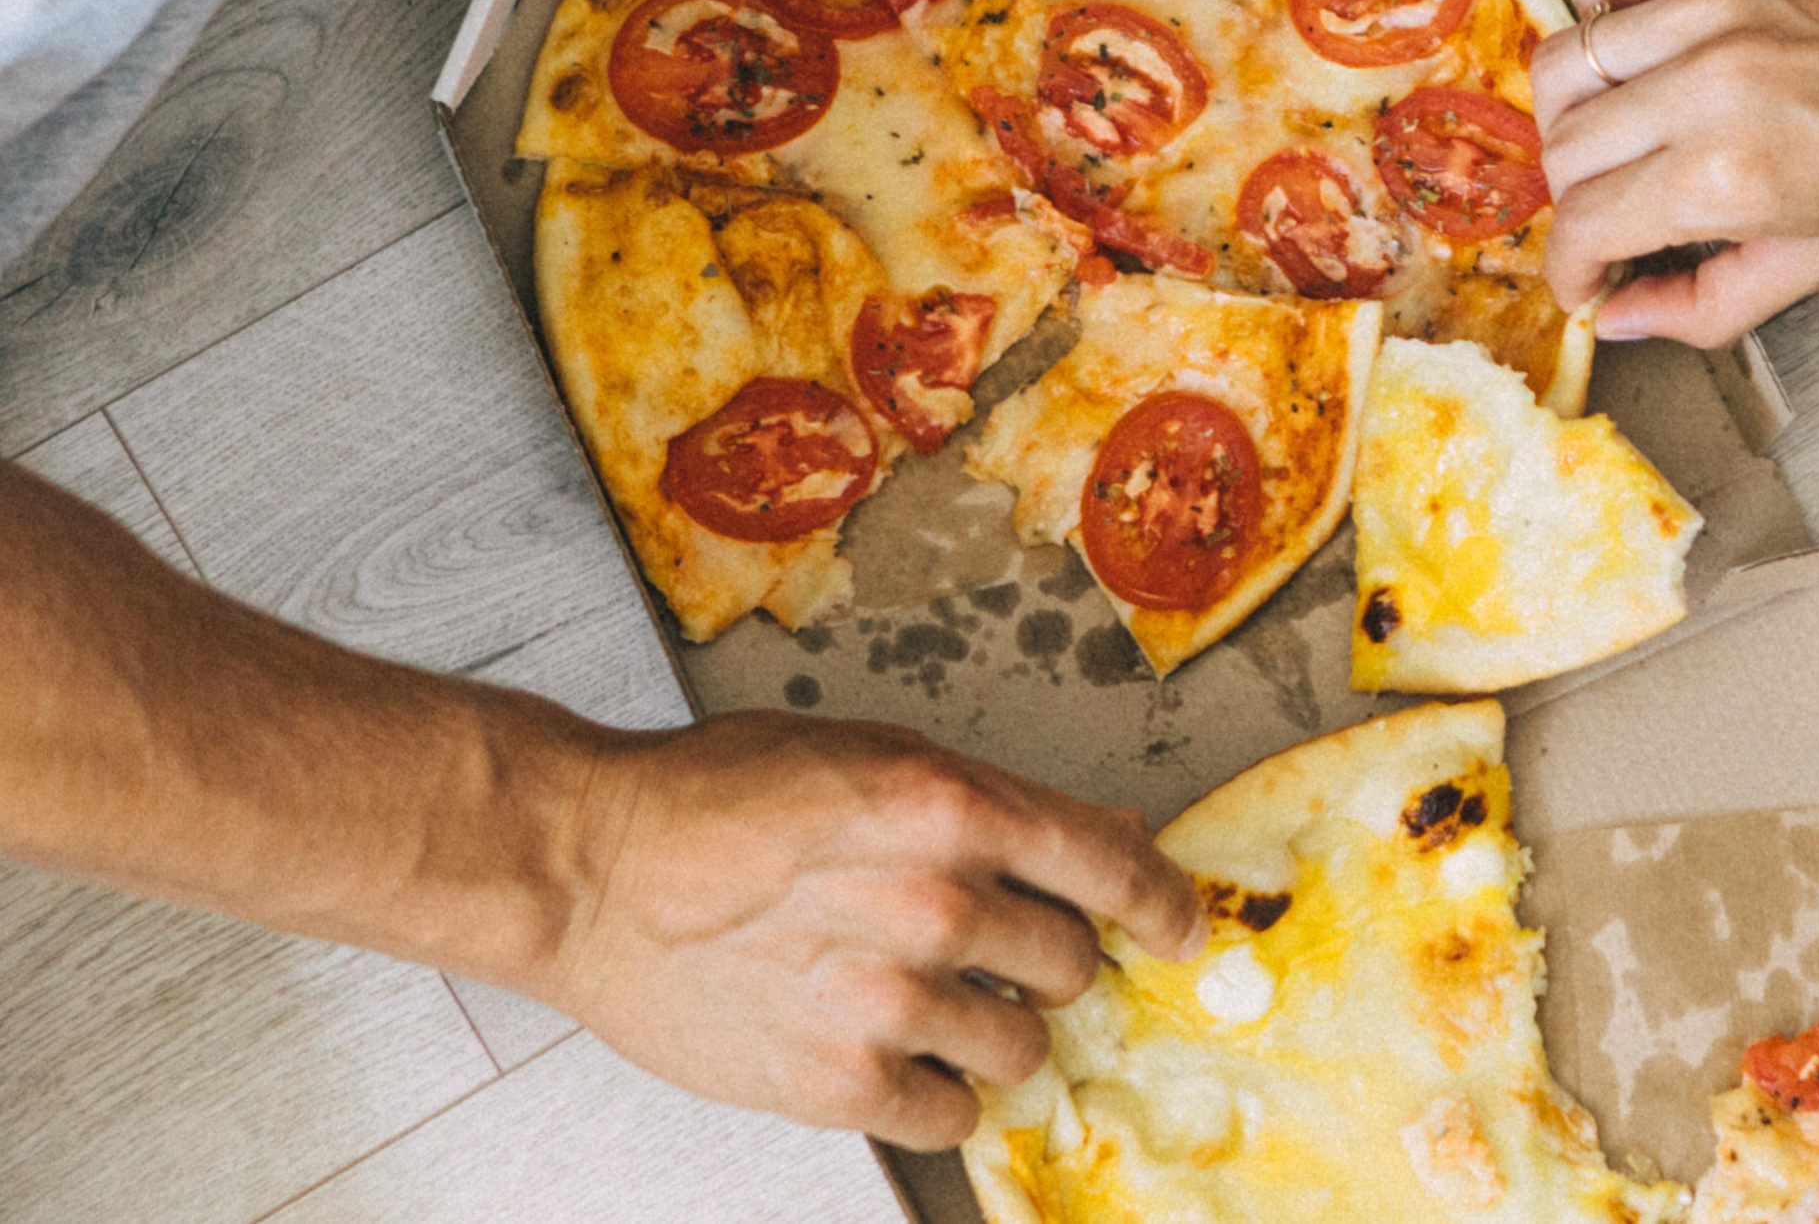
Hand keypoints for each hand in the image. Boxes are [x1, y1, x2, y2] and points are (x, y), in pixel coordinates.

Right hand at [544, 713, 1205, 1148]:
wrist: (589, 867)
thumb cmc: (716, 795)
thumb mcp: (869, 755)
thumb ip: (988, 802)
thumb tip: (1102, 833)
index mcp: (949, 805)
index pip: (1113, 868)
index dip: (1163, 905)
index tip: (1180, 928)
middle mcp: (933, 902)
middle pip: (1073, 963)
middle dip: (1044, 957)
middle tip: (983, 946)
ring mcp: (888, 999)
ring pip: (1022, 1047)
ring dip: (990, 1027)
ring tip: (915, 994)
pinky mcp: (839, 1083)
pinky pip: (951, 1113)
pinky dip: (933, 1089)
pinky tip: (883, 1048)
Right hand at [1531, 0, 1818, 347]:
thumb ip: (1708, 301)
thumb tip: (1622, 318)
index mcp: (1730, 175)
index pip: (1584, 224)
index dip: (1570, 267)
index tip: (1584, 276)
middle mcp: (1708, 83)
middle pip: (1564, 148)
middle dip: (1575, 199)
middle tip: (1613, 211)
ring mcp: (1715, 2)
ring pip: (1568, 60)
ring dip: (1576, 112)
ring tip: (1619, 131)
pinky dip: (1601, 10)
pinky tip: (1638, 44)